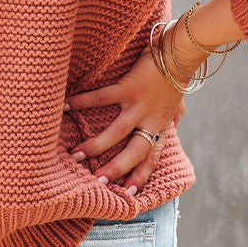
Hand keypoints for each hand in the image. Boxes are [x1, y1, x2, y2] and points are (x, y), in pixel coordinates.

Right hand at [63, 44, 202, 193]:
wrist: (181, 52)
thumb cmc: (177, 74)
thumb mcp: (179, 101)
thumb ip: (175, 115)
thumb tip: (175, 122)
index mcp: (160, 126)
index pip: (151, 158)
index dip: (141, 177)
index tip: (128, 193)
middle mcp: (150, 120)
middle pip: (134, 153)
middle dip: (115, 169)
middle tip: (96, 181)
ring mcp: (139, 105)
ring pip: (117, 132)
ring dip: (95, 146)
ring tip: (75, 155)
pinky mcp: (129, 87)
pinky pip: (102, 98)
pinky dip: (83, 102)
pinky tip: (66, 107)